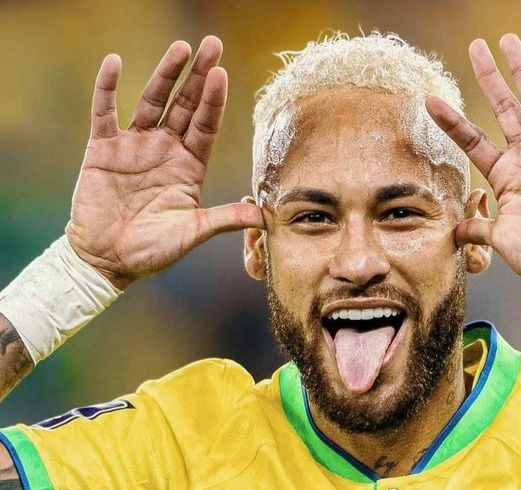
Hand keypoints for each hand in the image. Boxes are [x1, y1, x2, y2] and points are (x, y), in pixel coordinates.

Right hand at [66, 36, 263, 289]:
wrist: (107, 260)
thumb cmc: (152, 250)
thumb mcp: (192, 233)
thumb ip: (225, 219)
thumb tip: (264, 216)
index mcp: (190, 166)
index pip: (206, 125)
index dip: (214, 101)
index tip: (223, 74)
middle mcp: (166, 149)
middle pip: (186, 105)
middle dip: (199, 76)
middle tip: (212, 45)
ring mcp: (135, 146)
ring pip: (152, 101)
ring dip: (165, 74)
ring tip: (180, 48)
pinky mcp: (103, 150)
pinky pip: (105, 112)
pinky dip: (107, 88)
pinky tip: (114, 62)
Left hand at [426, 34, 520, 294]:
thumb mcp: (498, 239)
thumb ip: (475, 228)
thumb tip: (452, 231)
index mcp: (503, 174)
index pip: (471, 139)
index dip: (450, 121)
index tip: (428, 100)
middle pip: (502, 107)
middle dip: (488, 77)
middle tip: (475, 47)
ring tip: (508, 40)